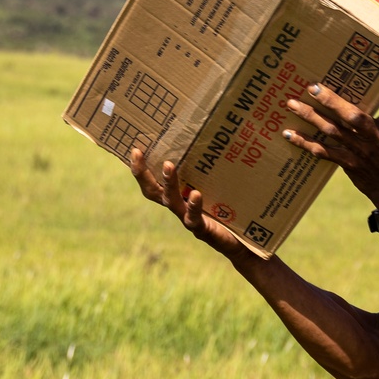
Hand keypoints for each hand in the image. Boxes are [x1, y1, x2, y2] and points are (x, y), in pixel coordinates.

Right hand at [129, 148, 248, 260]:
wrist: (242, 242)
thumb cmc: (231, 211)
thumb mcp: (221, 187)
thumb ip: (216, 168)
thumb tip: (217, 136)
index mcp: (180, 197)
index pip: (153, 182)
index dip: (141, 168)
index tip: (135, 149)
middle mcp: (179, 207)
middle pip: (153, 191)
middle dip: (143, 173)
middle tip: (139, 153)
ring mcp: (188, 219)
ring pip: (171, 202)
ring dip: (168, 183)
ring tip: (169, 165)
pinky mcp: (203, 230)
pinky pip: (193, 218)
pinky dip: (193, 206)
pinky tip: (196, 194)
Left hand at [282, 70, 378, 206]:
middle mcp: (373, 138)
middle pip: (350, 117)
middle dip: (330, 101)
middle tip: (311, 87)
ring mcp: (358, 152)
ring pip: (332, 132)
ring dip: (311, 118)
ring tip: (292, 105)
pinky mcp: (348, 163)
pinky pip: (324, 152)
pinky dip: (305, 143)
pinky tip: (290, 134)